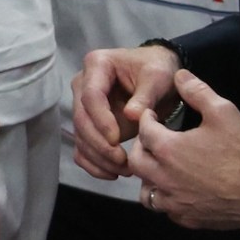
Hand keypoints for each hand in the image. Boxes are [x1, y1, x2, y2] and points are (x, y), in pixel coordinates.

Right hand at [71, 42, 180, 181]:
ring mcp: (83, 105)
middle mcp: (83, 85)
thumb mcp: (158, 77)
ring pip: (80, 136)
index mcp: (96, 65)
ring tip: (125, 170)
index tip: (118, 140)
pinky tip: (112, 174)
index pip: (91, 96)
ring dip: (99, 157)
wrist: (159, 76)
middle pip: (81, 119)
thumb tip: (132, 115)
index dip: (101, 119)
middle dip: (99, 144)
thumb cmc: (158, 70)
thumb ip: (146, 95)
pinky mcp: (89, 124)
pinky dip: (93, 164)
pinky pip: (82, 147)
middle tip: (122, 160)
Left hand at [131, 69, 239, 231]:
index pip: (143, 129)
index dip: (146, 119)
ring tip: (161, 167)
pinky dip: (164, 197)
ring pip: (144, 189)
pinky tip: (176, 189)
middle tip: (154, 140)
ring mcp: (172, 200)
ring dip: (148, 177)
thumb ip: (198, 92)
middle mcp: (162, 176)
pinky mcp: (184, 217)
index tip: (153, 117)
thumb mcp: (224, 114)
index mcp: (167, 149)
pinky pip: (164, 207)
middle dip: (141, 147)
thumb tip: (180, 75)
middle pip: (136, 159)